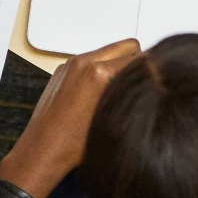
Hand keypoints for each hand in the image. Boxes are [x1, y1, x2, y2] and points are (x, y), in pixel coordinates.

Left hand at [0, 38, 142, 197]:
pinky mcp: (63, 69)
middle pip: (127, 46)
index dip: (151, 70)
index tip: (155, 79)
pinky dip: (98, 69)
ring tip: (117, 89)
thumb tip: (147, 81)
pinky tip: (97, 93)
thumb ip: (131, 92)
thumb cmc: (73, 144)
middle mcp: (84, 62)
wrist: (42, 150)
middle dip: (136, 61)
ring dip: (117, 64)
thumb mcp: (114, 118)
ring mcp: (71, 64)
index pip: (140, 57)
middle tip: (138, 82)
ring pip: (108, 51)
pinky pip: (90, 59)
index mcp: (99, 73)